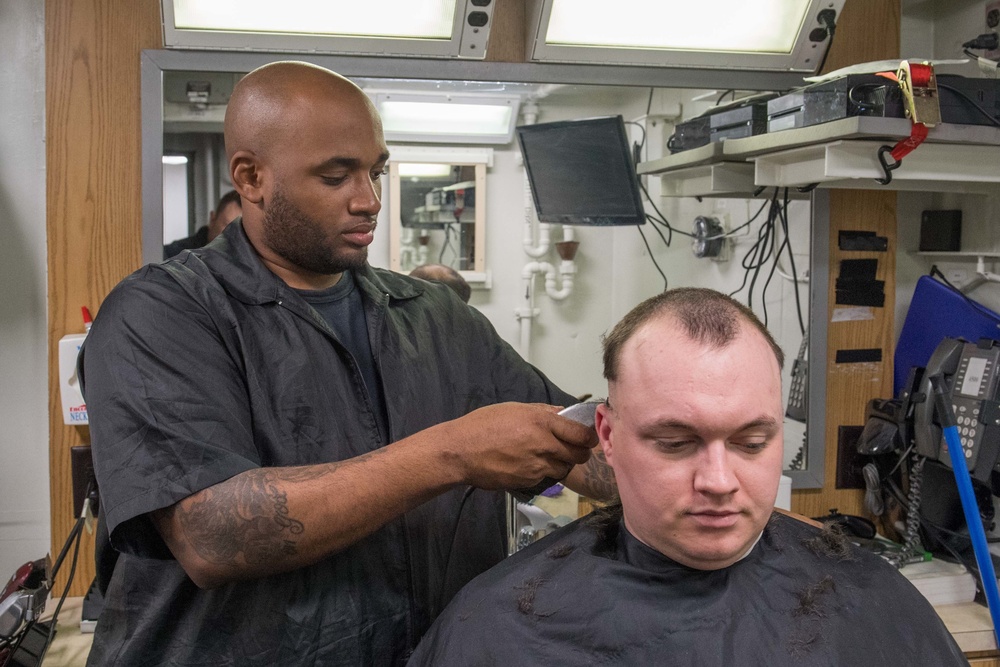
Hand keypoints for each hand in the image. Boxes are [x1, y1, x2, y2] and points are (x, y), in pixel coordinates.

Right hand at [436, 402, 596, 490]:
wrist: (460, 452)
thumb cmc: (483, 424)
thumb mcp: (514, 409)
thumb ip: (542, 412)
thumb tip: (563, 414)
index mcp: (542, 423)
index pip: (581, 434)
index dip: (589, 437)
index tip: (588, 436)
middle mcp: (544, 445)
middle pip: (578, 455)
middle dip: (579, 452)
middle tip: (572, 447)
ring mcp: (537, 466)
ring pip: (564, 469)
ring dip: (561, 463)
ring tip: (547, 456)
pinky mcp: (529, 482)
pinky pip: (546, 478)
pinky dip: (543, 472)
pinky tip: (529, 464)